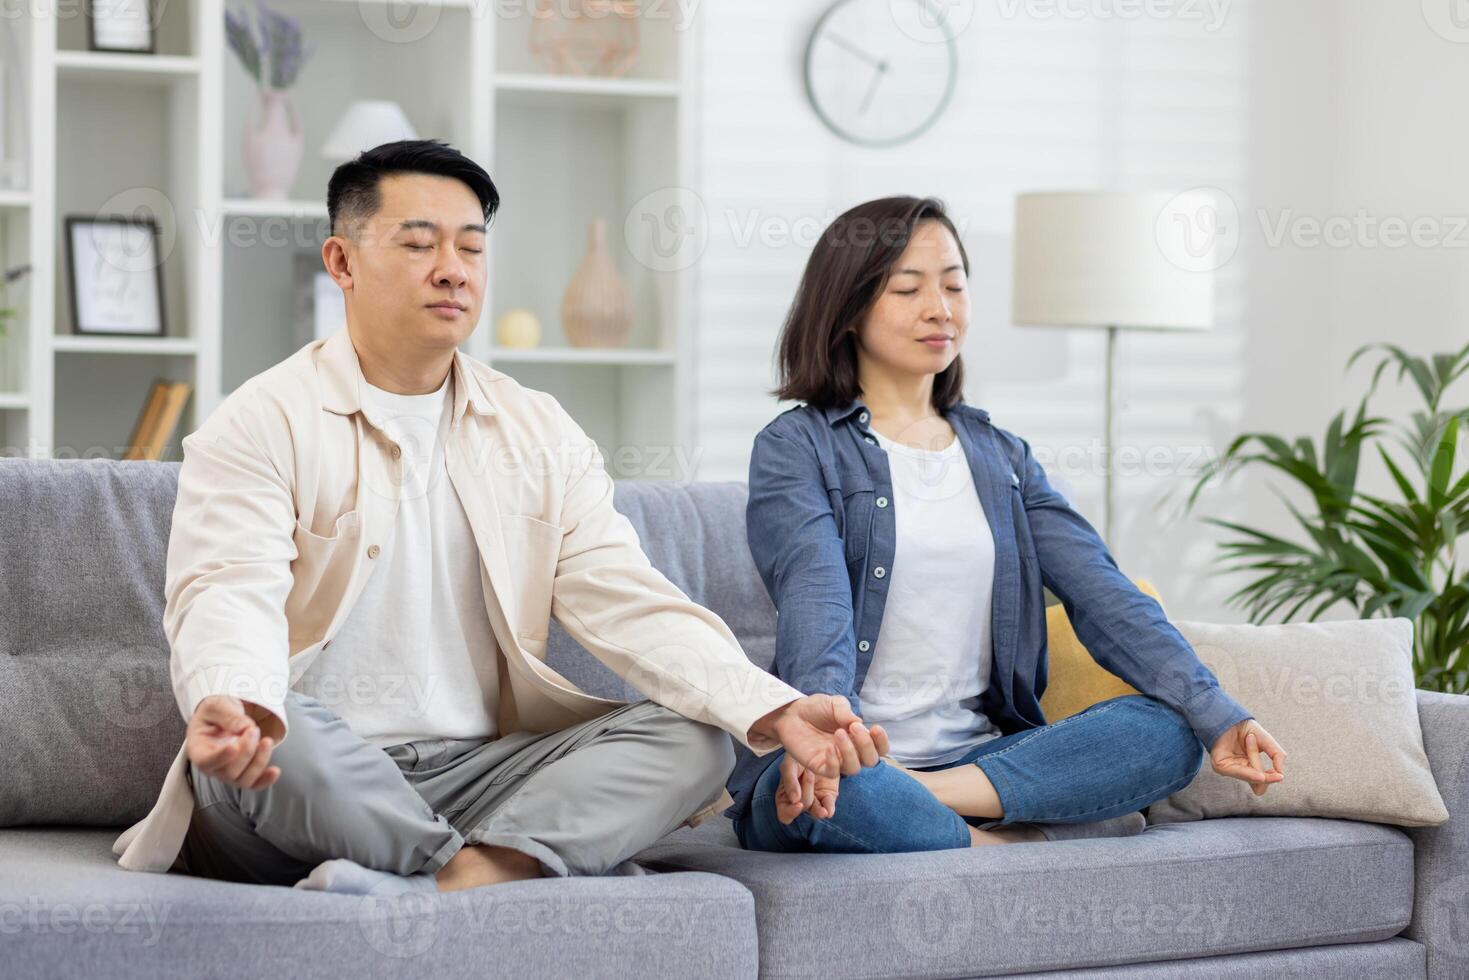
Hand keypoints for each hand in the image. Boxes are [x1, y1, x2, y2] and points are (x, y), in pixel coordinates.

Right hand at [186, 695, 281, 790]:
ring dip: (259, 762)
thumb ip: (228, 716)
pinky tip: (274, 771)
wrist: (224, 716)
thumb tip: (244, 728)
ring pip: (243, 779)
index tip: (233, 746)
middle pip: (228, 771)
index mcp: (198, 749)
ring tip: (267, 741)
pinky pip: (253, 784)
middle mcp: (212, 766)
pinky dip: (265, 780)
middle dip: (246, 751)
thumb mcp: (216, 706)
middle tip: (254, 730)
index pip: (205, 761)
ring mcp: (227, 772)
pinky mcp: (243, 773)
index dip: (220, 757)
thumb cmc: (215, 713)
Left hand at [748, 694, 888, 779]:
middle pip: (871, 761)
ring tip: (839, 733)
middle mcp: (850, 752)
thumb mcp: (834, 703)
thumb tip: (859, 723)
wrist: (791, 713)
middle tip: (854, 727)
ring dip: (850, 752)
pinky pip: (833, 772)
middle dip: (867, 745)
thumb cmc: (815, 708)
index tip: (875, 728)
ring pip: (854, 769)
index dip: (882, 742)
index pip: (879, 749)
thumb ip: (846, 713)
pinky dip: (835, 762)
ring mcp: (835, 760)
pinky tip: (829, 748)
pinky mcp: (819, 766)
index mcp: (858, 738)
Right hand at [774, 762, 839, 824]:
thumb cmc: (797, 756)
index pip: (784, 814)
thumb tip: (795, 801)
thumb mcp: (789, 765)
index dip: (790, 813)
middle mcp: (799, 801)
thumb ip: (789, 782)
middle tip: (808, 773)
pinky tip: (828, 805)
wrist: (817, 746)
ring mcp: (815, 800)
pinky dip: (829, 808)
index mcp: (785, 796)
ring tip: (822, 794)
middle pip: (802, 809)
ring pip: (816, 811)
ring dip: (818, 808)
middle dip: (805, 792)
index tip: (797, 803)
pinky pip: (829, 808)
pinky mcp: (828, 797)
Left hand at [1209, 719, 1285, 794]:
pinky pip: (1239, 773)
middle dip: (1267, 774)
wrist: (1228, 716)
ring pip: (1251, 777)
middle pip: (1259, 782)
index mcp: (1250, 767)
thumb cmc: (1246, 729)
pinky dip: (1251, 774)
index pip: (1262, 782)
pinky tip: (1260, 776)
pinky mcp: (1220, 766)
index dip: (1271, 780)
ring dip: (1255, 759)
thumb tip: (1281, 774)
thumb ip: (1277, 755)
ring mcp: (1229, 769)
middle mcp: (1239, 770)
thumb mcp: (1266, 740)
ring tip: (1250, 738)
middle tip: (1265, 757)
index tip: (1279, 775)